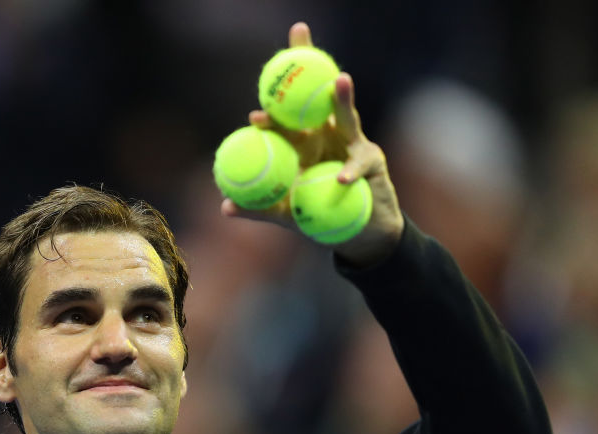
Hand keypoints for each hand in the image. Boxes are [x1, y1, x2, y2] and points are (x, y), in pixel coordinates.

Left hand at [221, 22, 404, 266]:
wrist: (357, 231)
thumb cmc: (318, 215)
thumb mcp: (286, 214)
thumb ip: (259, 209)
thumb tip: (225, 207)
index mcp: (301, 142)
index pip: (284, 117)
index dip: (272, 107)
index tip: (254, 116)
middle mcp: (324, 135)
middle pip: (314, 96)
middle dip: (308, 64)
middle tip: (298, 38)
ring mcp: (350, 142)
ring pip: (345, 117)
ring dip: (342, 99)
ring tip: (339, 80)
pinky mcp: (372, 159)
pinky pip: (359, 164)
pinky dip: (349, 171)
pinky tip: (341, 178)